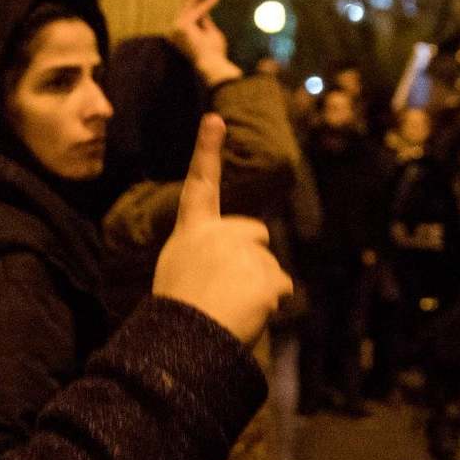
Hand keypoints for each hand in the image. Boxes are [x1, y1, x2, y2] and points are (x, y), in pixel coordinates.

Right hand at [153, 114, 292, 344]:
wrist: (186, 340)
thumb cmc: (178, 311)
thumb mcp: (179, 270)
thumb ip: (206, 254)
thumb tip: (239, 262)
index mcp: (192, 231)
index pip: (200, 185)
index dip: (206, 150)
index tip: (215, 119)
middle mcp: (219, 233)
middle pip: (255, 233)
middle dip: (251, 256)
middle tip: (225, 288)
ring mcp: (245, 252)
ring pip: (269, 265)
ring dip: (258, 286)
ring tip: (230, 306)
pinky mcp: (267, 274)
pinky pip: (281, 286)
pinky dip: (271, 302)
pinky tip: (247, 313)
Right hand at [170, 0, 242, 86]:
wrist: (211, 64)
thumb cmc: (213, 53)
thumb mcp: (209, 33)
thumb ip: (205, 21)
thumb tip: (204, 11)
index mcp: (179, 35)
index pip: (188, 15)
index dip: (195, 2)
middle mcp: (174, 32)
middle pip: (184, 8)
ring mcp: (176, 29)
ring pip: (189, 7)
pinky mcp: (182, 26)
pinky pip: (197, 12)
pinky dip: (207, 5)